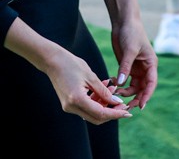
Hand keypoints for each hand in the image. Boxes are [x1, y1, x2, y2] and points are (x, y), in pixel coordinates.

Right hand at [4, 19, 131, 123]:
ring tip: (113, 89)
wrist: (52, 60)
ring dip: (104, 104)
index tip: (127, 111)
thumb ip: (104, 91)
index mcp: (77, 99)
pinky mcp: (68, 104)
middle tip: (124, 105)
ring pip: (92, 113)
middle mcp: (71, 107)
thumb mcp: (90, 76)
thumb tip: (116, 102)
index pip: (100, 113)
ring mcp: (68, 107)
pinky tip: (104, 89)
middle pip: (96, 117)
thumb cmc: (71, 63)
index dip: (115, 114)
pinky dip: (96, 101)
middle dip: (112, 112)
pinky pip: (86, 107)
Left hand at [110, 17, 157, 111]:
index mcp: (151, 64)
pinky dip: (119, 84)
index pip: (151, 83)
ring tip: (116, 94)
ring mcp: (136, 68)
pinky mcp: (126, 66)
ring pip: (133, 86)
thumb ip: (125, 66)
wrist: (124, 22)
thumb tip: (120, 83)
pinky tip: (112, 84)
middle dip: (136, 97)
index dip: (147, 95)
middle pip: (143, 88)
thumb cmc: (131, 32)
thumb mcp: (129, 49)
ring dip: (126, 92)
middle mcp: (145, 68)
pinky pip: (124, 80)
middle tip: (126, 106)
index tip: (141, 105)